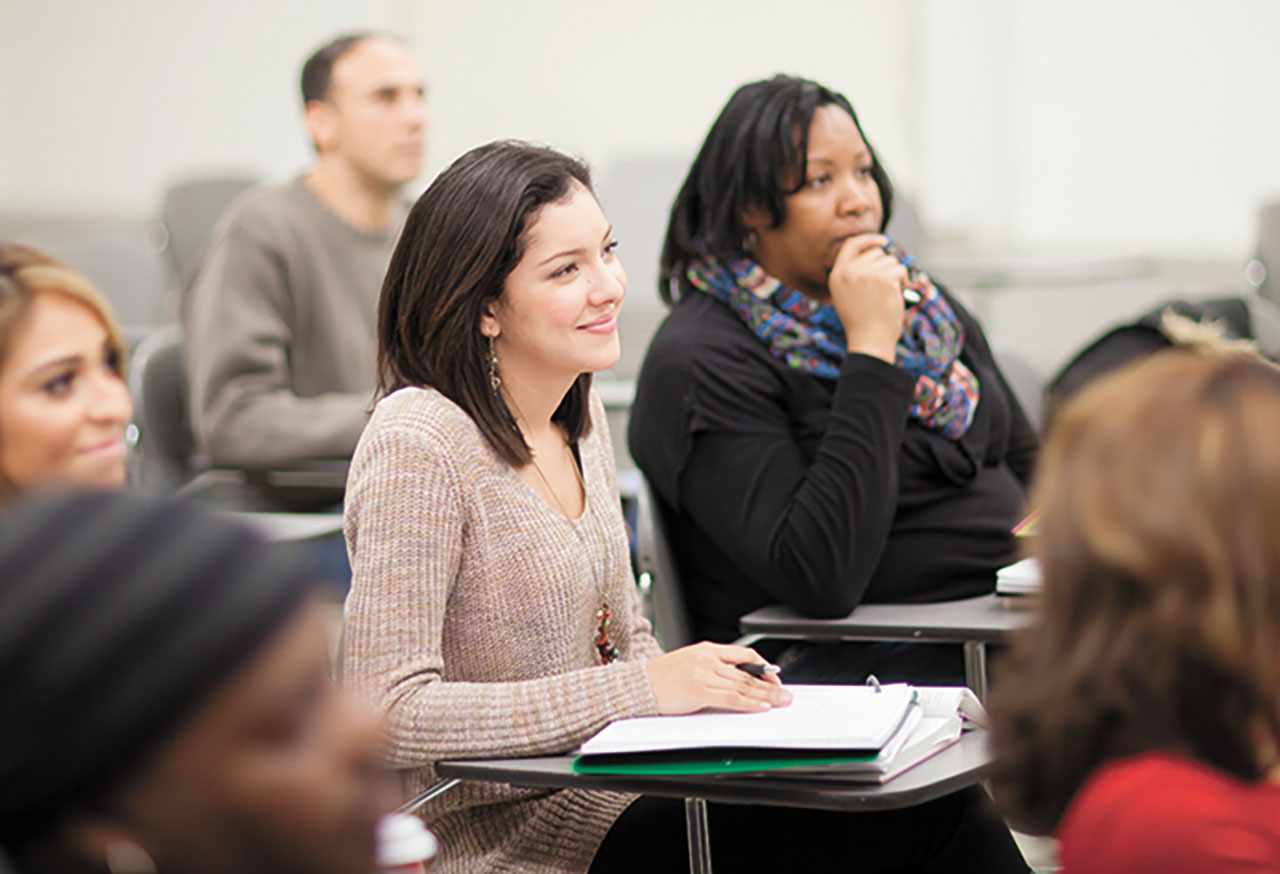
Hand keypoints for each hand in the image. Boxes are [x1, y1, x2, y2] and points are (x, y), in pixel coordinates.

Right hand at [645, 642, 791, 714]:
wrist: (637, 685)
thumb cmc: (660, 678)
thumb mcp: (688, 664)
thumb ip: (711, 669)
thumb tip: (735, 683)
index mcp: (706, 649)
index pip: (743, 656)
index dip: (762, 668)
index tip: (773, 677)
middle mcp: (707, 658)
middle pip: (747, 673)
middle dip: (770, 685)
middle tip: (786, 693)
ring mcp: (704, 674)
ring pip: (743, 686)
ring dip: (766, 696)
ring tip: (781, 702)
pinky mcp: (699, 690)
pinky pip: (731, 698)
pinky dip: (749, 703)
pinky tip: (761, 706)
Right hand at [827, 233, 908, 362]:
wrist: (869, 340)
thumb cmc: (862, 322)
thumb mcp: (847, 295)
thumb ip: (854, 274)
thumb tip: (875, 251)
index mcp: (837, 275)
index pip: (851, 245)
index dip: (868, 239)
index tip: (883, 241)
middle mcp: (849, 271)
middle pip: (876, 252)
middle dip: (886, 267)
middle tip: (885, 288)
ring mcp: (865, 274)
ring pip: (890, 261)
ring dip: (895, 275)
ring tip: (887, 295)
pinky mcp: (883, 279)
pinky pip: (900, 269)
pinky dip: (903, 281)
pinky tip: (897, 295)